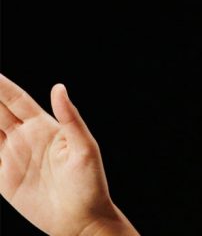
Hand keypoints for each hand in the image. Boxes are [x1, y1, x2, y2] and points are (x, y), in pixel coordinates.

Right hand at [0, 74, 137, 235]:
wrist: (82, 219)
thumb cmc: (90, 182)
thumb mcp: (84, 148)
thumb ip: (70, 118)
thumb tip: (58, 88)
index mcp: (44, 126)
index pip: (15, 100)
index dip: (0, 85)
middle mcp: (25, 138)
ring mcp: (12, 157)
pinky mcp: (3, 178)